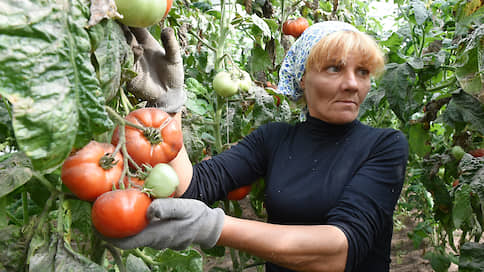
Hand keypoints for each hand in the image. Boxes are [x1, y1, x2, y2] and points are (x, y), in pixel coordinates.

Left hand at [103, 198, 224, 249]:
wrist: (210, 226)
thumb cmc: (197, 215)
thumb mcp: (184, 207)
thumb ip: (166, 208)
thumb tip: (148, 209)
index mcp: (156, 235)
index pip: (127, 242)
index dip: (109, 237)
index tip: (96, 227)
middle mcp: (155, 241)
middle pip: (129, 239)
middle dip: (114, 230)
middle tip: (101, 215)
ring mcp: (159, 240)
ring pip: (137, 235)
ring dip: (126, 227)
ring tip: (114, 210)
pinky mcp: (163, 236)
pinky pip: (146, 232)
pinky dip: (137, 225)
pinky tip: (134, 212)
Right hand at [124, 27, 185, 112]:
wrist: (171, 94)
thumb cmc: (173, 74)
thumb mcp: (174, 57)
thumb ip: (170, 43)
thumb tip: (168, 29)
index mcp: (144, 43)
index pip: (134, 29)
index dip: (130, 21)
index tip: (126, 14)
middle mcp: (135, 51)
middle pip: (123, 38)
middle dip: (119, 30)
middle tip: (118, 22)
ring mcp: (131, 63)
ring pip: (122, 52)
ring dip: (123, 44)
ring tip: (130, 37)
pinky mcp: (130, 77)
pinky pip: (125, 67)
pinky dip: (129, 59)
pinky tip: (135, 51)